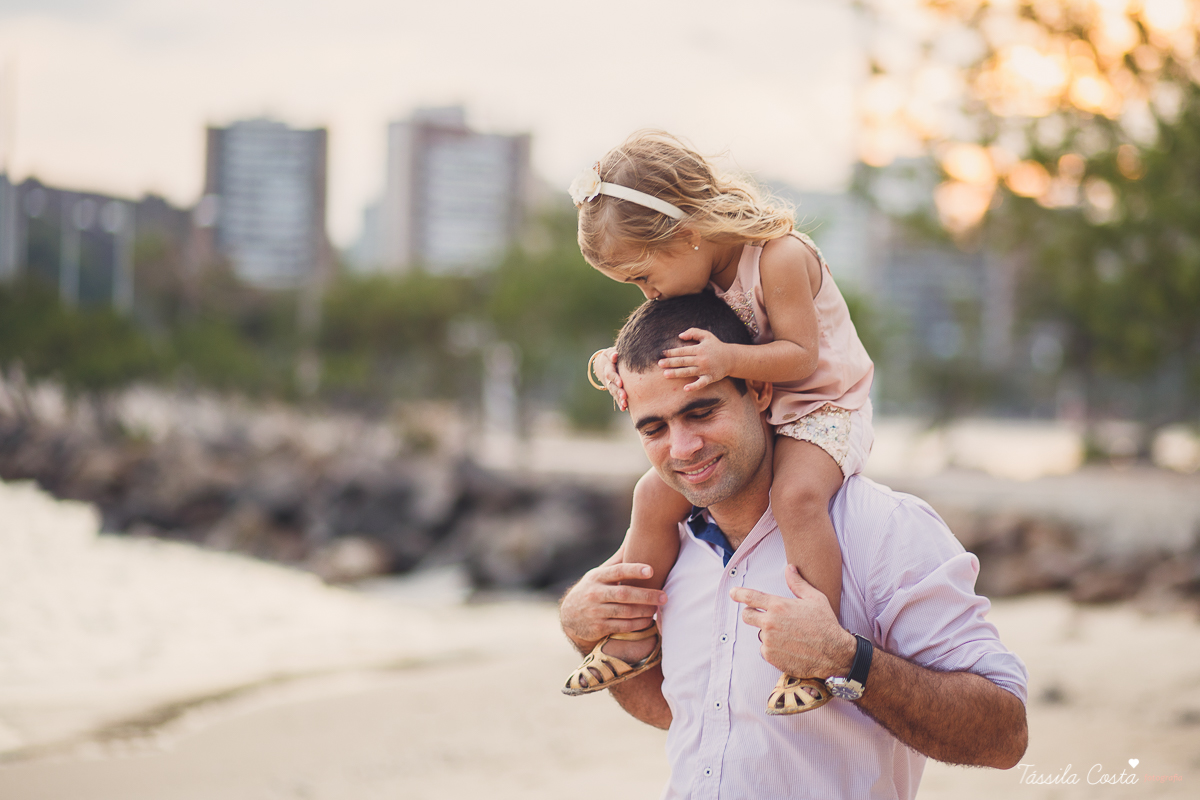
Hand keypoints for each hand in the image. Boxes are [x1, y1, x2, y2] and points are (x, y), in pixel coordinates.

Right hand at [560, 549, 667, 651]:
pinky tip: (648, 620)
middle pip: (624, 594)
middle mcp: (595, 593)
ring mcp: (596, 611)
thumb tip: (634, 532)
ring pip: (625, 612)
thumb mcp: (600, 573)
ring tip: (658, 608)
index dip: (634, 570)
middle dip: (646, 595)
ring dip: (644, 611)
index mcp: (597, 577)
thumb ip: (619, 557)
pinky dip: (638, 624)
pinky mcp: (599, 628)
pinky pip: (623, 627)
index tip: (651, 570)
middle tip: (664, 596)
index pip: (617, 571)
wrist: (569, 616)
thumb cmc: (593, 589)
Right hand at [590, 347, 626, 409]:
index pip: (610, 374)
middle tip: (624, 396)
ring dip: (619, 399)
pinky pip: (616, 398)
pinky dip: (619, 403)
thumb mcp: (610, 353)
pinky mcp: (613, 390)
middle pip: (612, 386)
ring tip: (625, 404)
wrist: (604, 363)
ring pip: (614, 393)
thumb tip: (615, 355)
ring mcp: (610, 385)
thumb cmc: (612, 356)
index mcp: (608, 368)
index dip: (615, 378)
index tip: (620, 383)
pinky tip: (624, 408)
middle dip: (618, 391)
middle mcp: (608, 379)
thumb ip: (612, 354)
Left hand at [659, 328, 734, 390]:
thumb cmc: (716, 346)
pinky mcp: (710, 378)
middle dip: (671, 362)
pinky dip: (694, 386)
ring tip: (665, 374)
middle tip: (659, 364)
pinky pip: (701, 383)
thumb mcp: (706, 335)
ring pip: (688, 372)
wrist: (731, 358)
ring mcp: (706, 369)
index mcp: (699, 349)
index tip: (662, 354)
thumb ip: (693, 332)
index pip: (682, 351)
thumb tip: (679, 336)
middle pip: (683, 361)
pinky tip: (685, 389)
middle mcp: (701, 359)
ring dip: (676, 373)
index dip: (672, 352)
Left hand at [730, 566, 856, 678]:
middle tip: (766, 617)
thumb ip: (797, 583)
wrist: (834, 653)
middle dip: (752, 614)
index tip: (733, 593)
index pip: (750, 597)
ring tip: (788, 636)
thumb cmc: (826, 623)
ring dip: (768, 633)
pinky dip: (773, 649)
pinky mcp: (771, 656)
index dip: (739, 594)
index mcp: (778, 606)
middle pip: (747, 616)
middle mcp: (770, 622)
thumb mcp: (815, 598)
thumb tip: (789, 568)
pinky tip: (789, 648)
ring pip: (759, 634)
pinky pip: (765, 650)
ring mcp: (769, 640)